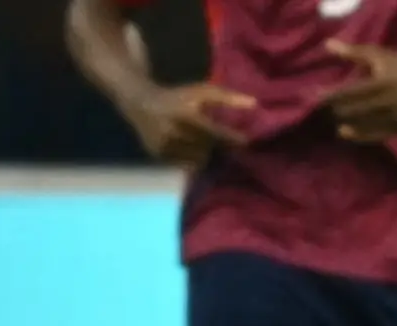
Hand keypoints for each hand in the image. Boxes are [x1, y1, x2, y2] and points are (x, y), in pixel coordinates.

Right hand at [122, 83, 255, 166]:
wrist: (142, 105)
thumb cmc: (178, 96)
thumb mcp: (202, 91)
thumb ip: (227, 97)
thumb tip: (254, 104)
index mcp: (186, 116)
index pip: (214, 133)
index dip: (231, 139)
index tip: (246, 142)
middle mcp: (174, 133)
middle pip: (207, 148)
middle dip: (218, 147)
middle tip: (227, 144)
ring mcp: (164, 147)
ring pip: (196, 158)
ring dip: (206, 154)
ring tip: (209, 146)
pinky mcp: (159, 156)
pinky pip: (183, 163)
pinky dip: (192, 158)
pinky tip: (194, 149)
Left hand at [322, 40, 396, 142]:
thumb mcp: (383, 56)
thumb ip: (354, 52)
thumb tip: (328, 45)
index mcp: (383, 82)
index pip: (349, 92)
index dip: (328, 97)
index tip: (312, 97)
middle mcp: (388, 102)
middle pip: (353, 111)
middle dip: (334, 111)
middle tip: (317, 112)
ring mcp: (396, 118)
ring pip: (362, 125)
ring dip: (344, 122)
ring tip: (331, 119)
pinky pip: (375, 136)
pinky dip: (358, 135)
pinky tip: (345, 131)